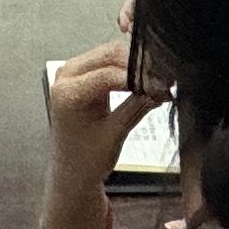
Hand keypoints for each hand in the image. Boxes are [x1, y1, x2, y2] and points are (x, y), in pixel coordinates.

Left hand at [43, 33, 162, 228]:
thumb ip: (137, 107)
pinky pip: (107, 63)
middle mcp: (66, 77)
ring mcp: (73, 73)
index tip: (162, 84)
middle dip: (138, 66)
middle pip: (108, 55)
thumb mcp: (115, 134)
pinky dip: (126, 70)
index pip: (108, 73)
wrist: (72, 173)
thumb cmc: (85, 160)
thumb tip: (160, 88)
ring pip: (110, 55)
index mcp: (67, 92)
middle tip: (163, 79)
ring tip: (156, 83)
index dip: (138, 77)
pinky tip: (143, 82)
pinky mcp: (83, 76)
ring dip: (134, 66)